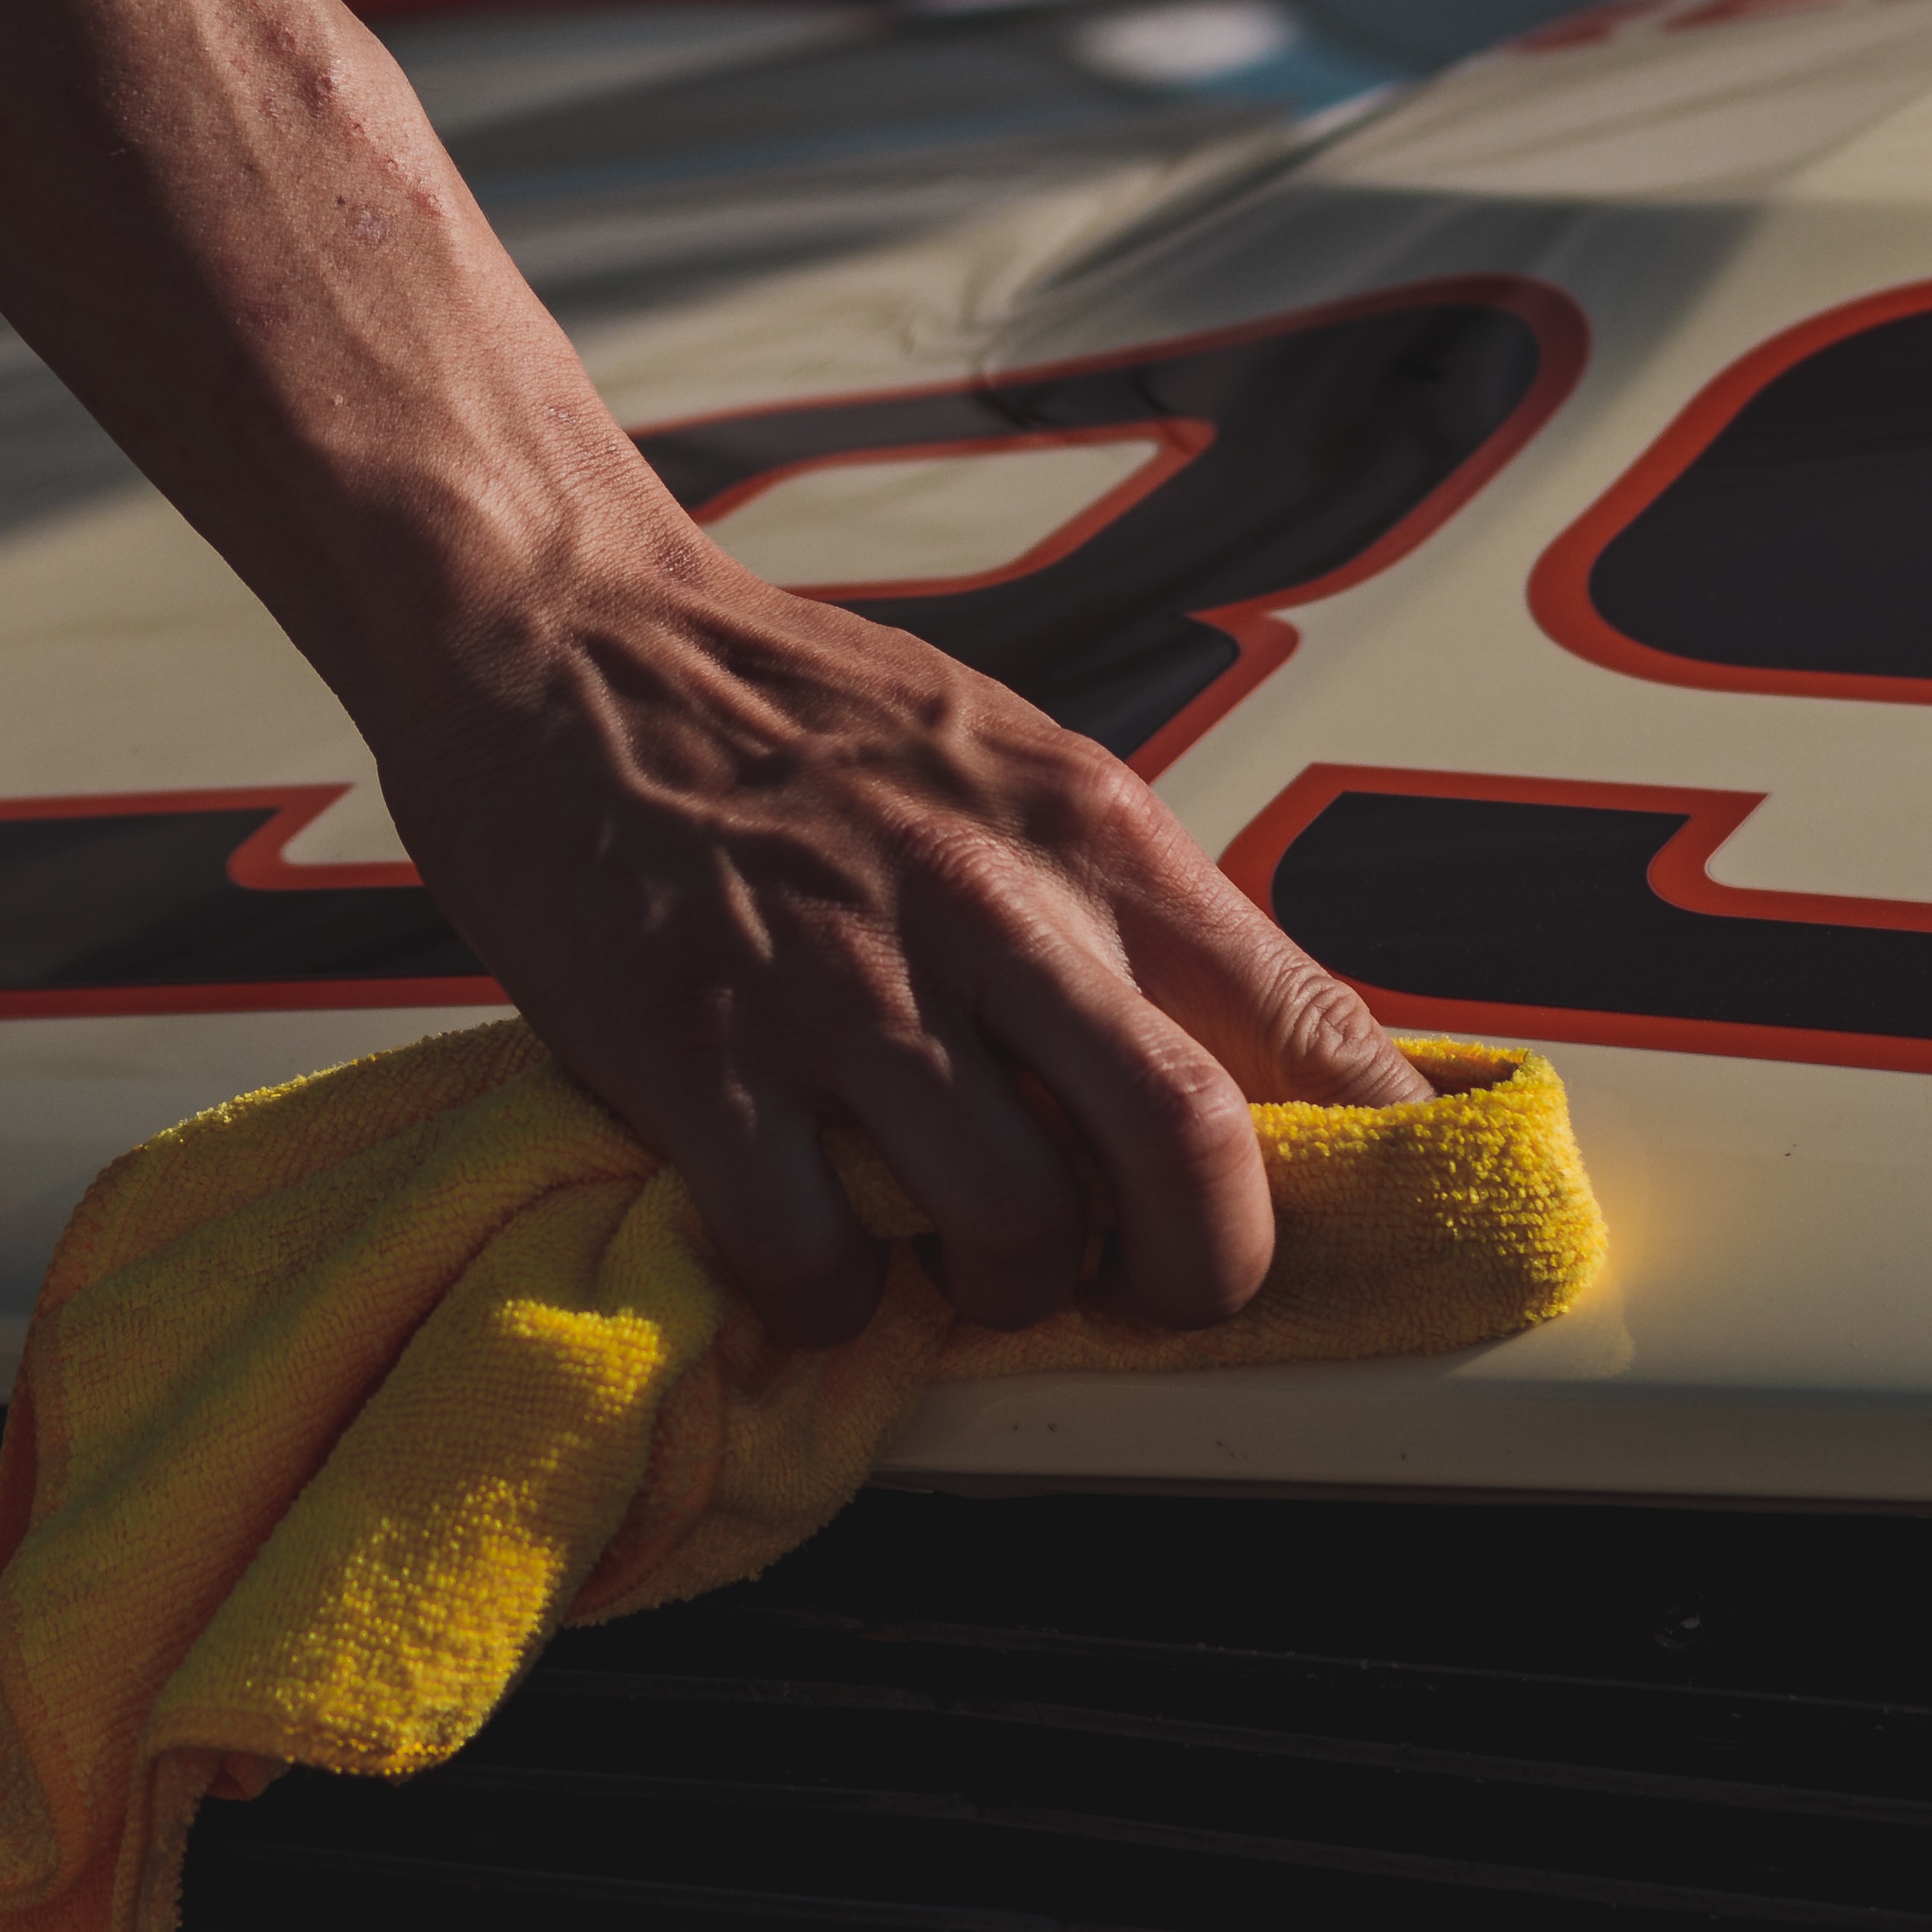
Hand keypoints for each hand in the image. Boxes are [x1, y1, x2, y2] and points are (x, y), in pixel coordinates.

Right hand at [363, 531, 1432, 1349]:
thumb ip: (1109, 895)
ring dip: (1006, 1288)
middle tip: (1163, 1297)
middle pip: (1194, 1149)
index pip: (1303, 1018)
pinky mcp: (698, 1053)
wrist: (557, 629)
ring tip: (960, 1261)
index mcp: (1085, 826)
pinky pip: (814, 1258)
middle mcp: (989, 903)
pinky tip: (811, 1257)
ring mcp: (841, 986)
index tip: (1374, 1222)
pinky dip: (830, 1303)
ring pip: (1015, 1230)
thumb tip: (1239, 1051)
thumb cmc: (778, 707)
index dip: (1371, 1156)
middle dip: (1208, 1273)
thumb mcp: (995, 758)